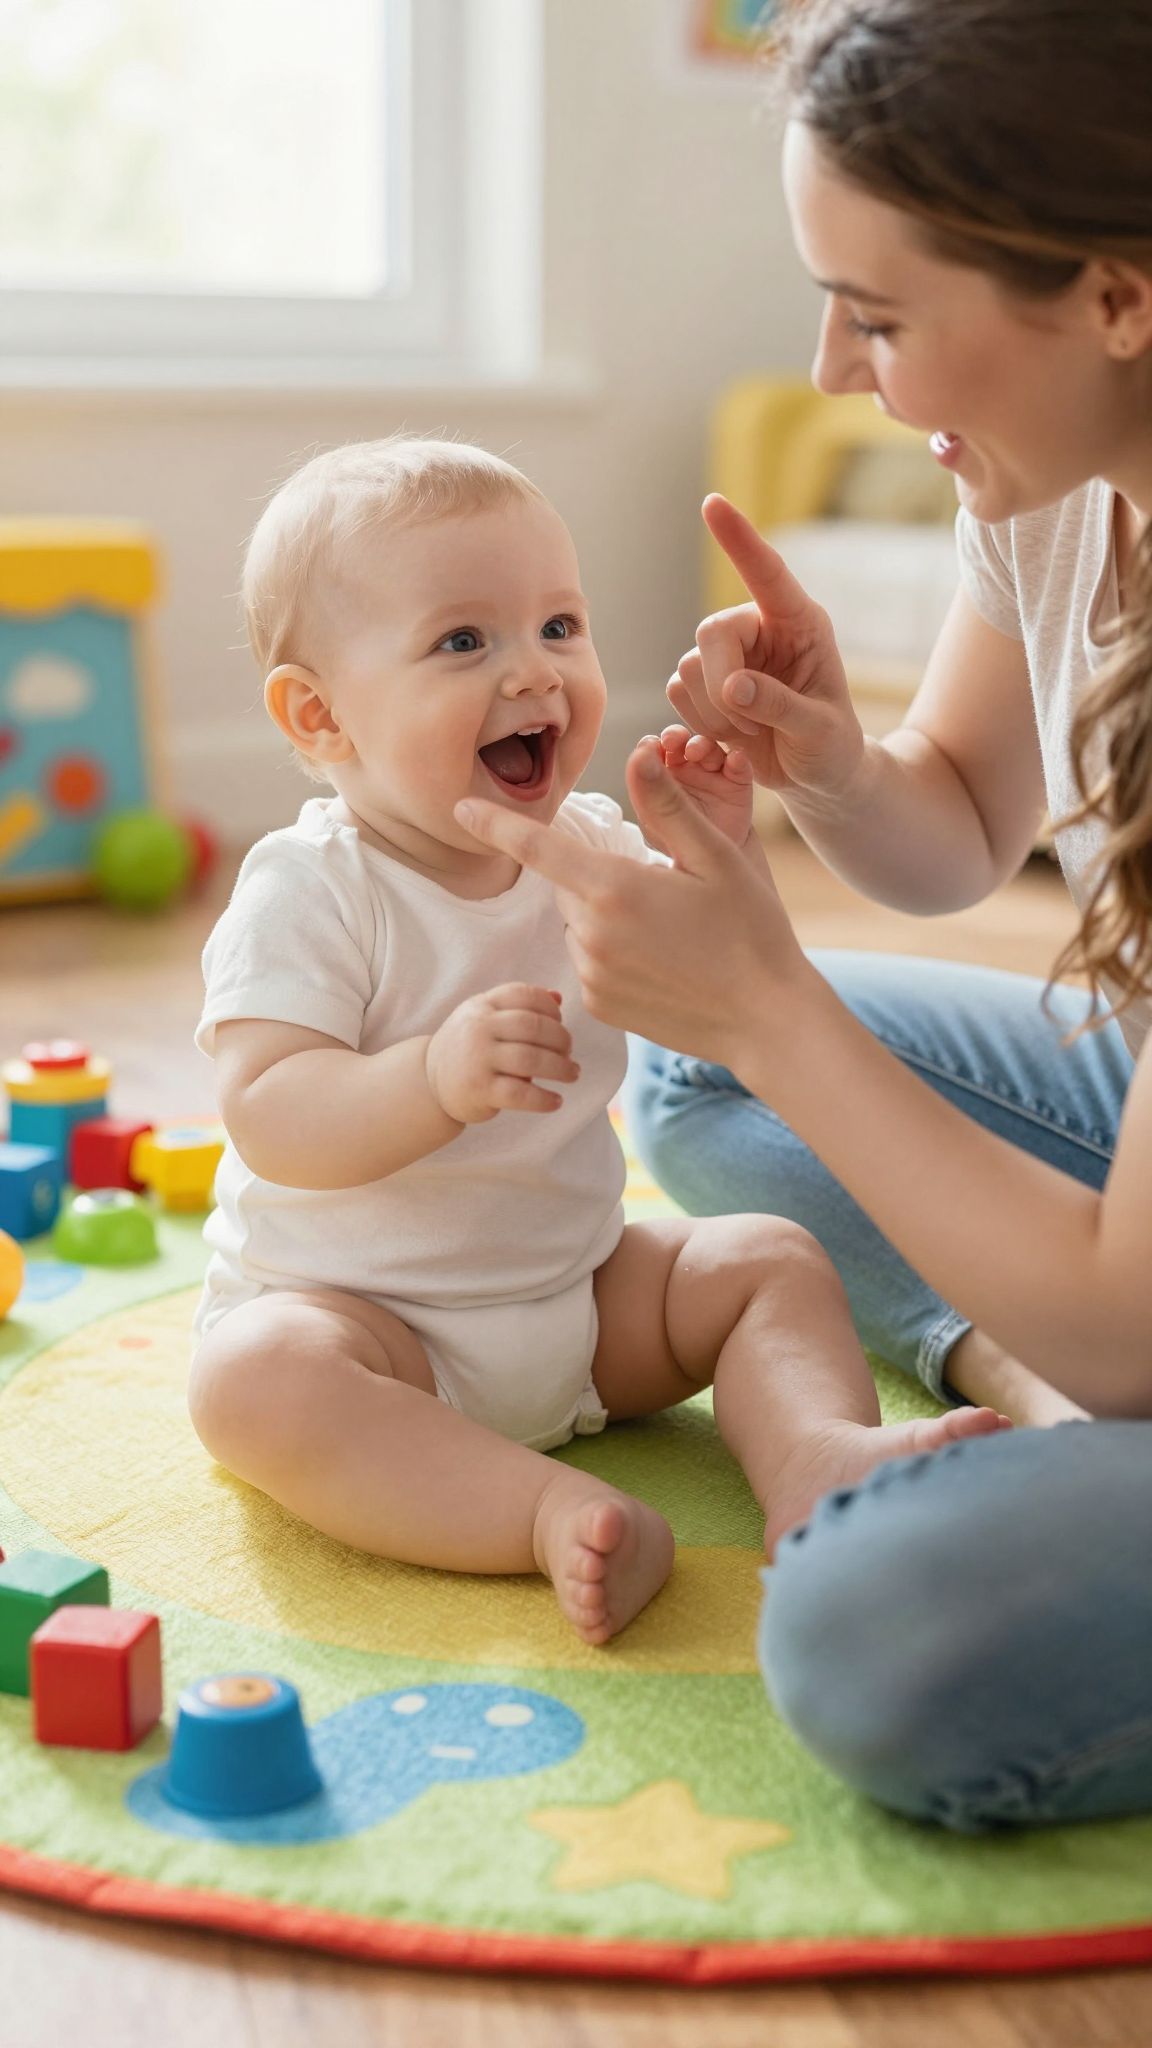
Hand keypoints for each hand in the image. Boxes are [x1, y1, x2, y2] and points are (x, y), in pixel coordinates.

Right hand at [425, 984, 579, 1123]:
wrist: (430, 1081)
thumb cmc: (468, 1046)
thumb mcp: (485, 1017)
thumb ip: (518, 1006)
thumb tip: (558, 997)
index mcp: (482, 1005)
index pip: (524, 995)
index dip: (550, 1009)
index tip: (559, 1023)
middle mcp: (478, 1027)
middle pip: (532, 1026)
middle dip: (561, 1039)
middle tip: (569, 1052)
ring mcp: (477, 1058)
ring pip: (530, 1058)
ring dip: (560, 1068)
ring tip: (572, 1074)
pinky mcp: (480, 1089)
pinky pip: (520, 1094)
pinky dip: (543, 1099)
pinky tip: (555, 1101)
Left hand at [452, 750, 817, 1074]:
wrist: (766, 1017)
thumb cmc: (751, 931)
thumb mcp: (719, 857)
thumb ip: (669, 805)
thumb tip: (638, 753)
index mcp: (615, 888)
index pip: (538, 848)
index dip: (495, 825)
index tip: (459, 809)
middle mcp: (592, 934)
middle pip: (570, 887)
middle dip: (602, 881)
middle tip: (663, 895)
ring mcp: (591, 975)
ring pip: (581, 927)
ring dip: (608, 921)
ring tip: (669, 936)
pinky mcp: (599, 1005)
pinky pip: (591, 963)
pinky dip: (615, 957)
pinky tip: (661, 966)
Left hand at [634, 725, 753, 853]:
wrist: (713, 865)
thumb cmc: (677, 843)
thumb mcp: (655, 821)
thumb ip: (647, 793)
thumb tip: (638, 759)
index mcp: (661, 775)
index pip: (653, 750)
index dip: (651, 745)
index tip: (650, 747)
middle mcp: (687, 768)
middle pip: (681, 742)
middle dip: (676, 737)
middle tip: (673, 741)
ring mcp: (713, 773)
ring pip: (709, 748)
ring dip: (703, 746)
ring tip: (698, 752)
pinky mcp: (738, 782)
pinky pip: (739, 765)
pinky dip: (737, 759)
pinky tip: (734, 759)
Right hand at [667, 494, 865, 806]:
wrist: (817, 777)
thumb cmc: (832, 748)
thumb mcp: (820, 731)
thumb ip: (780, 705)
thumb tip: (732, 686)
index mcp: (800, 623)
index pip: (767, 572)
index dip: (739, 539)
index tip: (713, 503)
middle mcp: (761, 629)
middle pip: (711, 632)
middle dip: (720, 684)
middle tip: (747, 725)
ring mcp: (730, 655)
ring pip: (689, 666)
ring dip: (713, 712)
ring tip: (749, 732)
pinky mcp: (706, 682)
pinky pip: (678, 691)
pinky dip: (699, 721)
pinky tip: (731, 735)